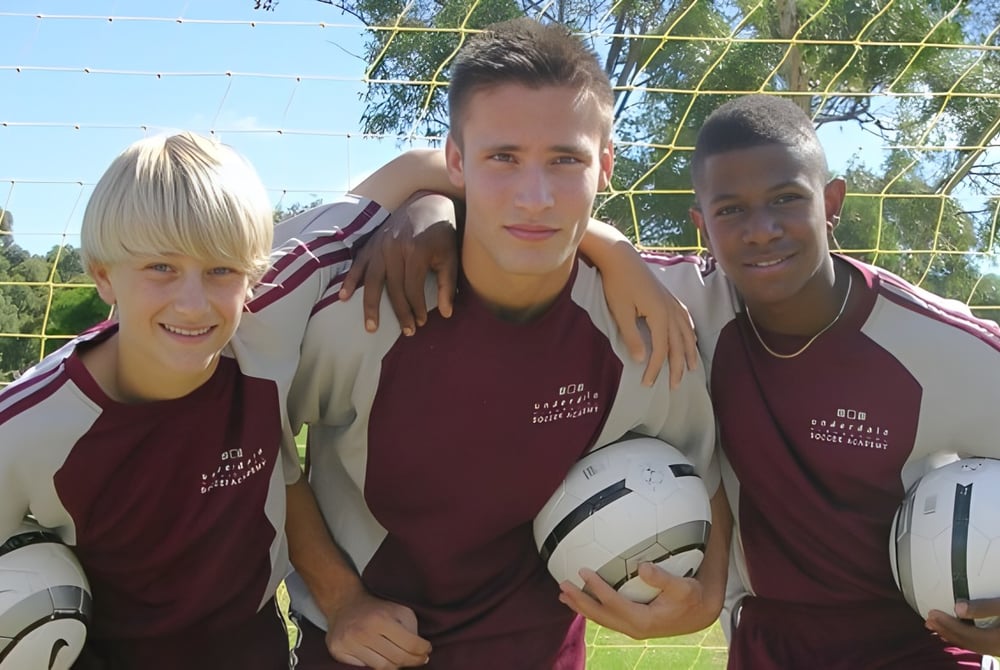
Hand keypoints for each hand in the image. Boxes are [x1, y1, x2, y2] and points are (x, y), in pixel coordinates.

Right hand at [325, 589, 431, 667]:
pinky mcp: (338, 651)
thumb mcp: (399, 610)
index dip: (422, 651)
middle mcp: (363, 632)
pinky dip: (375, 663)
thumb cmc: (376, 608)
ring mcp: (348, 643)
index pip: (410, 644)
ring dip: (395, 664)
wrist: (345, 603)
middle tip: (420, 659)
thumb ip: (411, 628)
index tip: (427, 651)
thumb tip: (419, 651)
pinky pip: (364, 667)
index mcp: (381, 619)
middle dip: (413, 661)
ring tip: (400, 658)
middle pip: (397, 659)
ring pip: (381, 667)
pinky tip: (379, 655)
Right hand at [340, 191, 458, 335]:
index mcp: (416, 251)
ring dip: (371, 305)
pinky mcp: (371, 243)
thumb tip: (446, 314)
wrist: (426, 203)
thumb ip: (448, 284)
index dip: (417, 308)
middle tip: (407, 332)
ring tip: (370, 327)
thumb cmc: (441, 234)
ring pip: (373, 280)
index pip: (413, 288)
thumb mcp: (450, 256)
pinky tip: (343, 297)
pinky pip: (358, 264)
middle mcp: (394, 248)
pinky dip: (350, 280)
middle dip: (400, 312)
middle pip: (394, 288)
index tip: (422, 322)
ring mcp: (380, 245)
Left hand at [557, 562, 719, 639]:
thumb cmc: (692, 598)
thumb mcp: (683, 587)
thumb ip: (663, 579)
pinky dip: (593, 608)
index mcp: (643, 620)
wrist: (700, 614)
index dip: (596, 587)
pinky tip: (583, 599)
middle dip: (579, 601)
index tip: (583, 570)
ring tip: (563, 595)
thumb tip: (642, 566)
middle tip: (562, 585)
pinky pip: (607, 617)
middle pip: (600, 615)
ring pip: (601, 619)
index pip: (612, 603)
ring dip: (581, 606)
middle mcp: (634, 628)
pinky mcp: (633, 624)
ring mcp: (632, 628)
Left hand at [596, 248, 697, 388]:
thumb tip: (640, 360)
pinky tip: (691, 338)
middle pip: (678, 345)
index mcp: (659, 315)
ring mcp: (671, 302)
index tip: (648, 384)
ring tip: (691, 368)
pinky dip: (690, 331)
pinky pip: (685, 318)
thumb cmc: (617, 283)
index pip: (661, 350)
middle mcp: (670, 310)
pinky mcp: (668, 296)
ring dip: (689, 352)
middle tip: (674, 386)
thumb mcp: (621, 312)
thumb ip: (631, 337)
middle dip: (677, 367)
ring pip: (686, 332)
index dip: (655, 369)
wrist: (620, 256)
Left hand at [925, 598, 999, 654]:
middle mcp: (996, 647)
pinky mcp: (998, 643)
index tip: (932, 613)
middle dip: (946, 631)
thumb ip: (984, 608)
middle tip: (928, 621)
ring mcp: (998, 647)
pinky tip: (956, 635)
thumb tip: (956, 608)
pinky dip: (963, 638)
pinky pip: (978, 645)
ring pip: (971, 645)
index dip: (947, 624)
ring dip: (952, 635)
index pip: (966, 634)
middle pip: (966, 641)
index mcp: (995, 640)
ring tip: (936, 628)